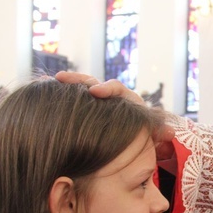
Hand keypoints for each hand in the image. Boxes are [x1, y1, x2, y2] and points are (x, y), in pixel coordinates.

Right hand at [55, 72, 175, 159]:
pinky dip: (60, 95)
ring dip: (66, 84)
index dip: (106, 89)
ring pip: (80, 89)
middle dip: (78, 80)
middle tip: (62, 78)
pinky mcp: (87, 108)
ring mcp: (97, 102)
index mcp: (127, 100)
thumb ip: (159, 132)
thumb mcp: (152, 133)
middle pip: (93, 82)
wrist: (139, 135)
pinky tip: (42, 91)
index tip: (96, 92)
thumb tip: (169, 133)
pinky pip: (73, 100)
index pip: (116, 89)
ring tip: (47, 82)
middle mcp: (110, 97)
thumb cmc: (145, 134)